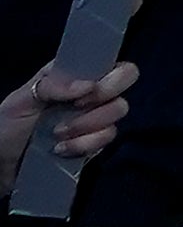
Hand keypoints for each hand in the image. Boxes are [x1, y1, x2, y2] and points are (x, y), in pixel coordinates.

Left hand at [0, 61, 132, 181]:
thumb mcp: (21, 99)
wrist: (0, 164)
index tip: (87, 90)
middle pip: (126, 83)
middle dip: (102, 99)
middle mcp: (91, 93)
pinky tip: (61, 149)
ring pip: (117, 113)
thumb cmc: (7, 125)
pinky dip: (83, 145)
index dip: (110, 75)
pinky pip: (105, 140)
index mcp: (76, 75)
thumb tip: (88, 85)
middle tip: (77, 108)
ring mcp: (95, 119)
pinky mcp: (94, 144)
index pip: (113, 63)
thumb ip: (51, 85)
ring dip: (87, 125)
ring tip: (58, 133)